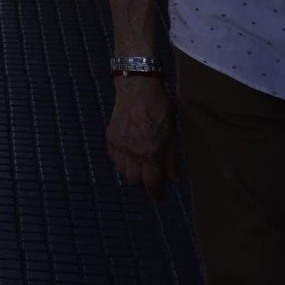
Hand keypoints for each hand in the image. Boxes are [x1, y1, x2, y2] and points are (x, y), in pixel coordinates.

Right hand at [105, 76, 176, 196]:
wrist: (138, 88)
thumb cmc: (160, 108)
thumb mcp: (173, 133)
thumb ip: (172, 159)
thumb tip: (174, 179)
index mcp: (151, 152)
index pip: (152, 183)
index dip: (156, 193)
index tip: (160, 197)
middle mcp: (133, 152)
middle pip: (135, 180)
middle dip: (145, 180)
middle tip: (153, 174)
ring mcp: (119, 146)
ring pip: (123, 171)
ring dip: (133, 171)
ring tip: (141, 162)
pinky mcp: (110, 138)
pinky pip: (114, 159)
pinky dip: (122, 161)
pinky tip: (130, 153)